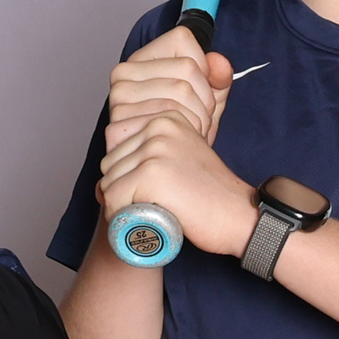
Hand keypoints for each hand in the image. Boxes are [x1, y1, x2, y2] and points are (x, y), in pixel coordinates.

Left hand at [96, 112, 256, 259]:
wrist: (239, 216)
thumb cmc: (208, 197)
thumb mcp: (177, 164)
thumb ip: (143, 162)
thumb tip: (98, 186)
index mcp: (166, 118)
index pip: (116, 145)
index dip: (127, 175)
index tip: (153, 190)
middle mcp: (159, 126)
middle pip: (110, 165)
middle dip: (124, 191)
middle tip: (155, 205)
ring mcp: (155, 148)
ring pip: (109, 183)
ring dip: (124, 206)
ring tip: (156, 211)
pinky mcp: (152, 172)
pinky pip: (113, 199)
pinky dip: (123, 217)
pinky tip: (150, 220)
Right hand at [104, 23, 235, 149]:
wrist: (164, 173)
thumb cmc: (182, 132)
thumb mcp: (207, 100)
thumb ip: (218, 78)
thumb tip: (219, 63)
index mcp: (141, 60)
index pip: (183, 40)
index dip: (203, 69)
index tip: (200, 93)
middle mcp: (123, 74)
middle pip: (186, 68)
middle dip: (205, 100)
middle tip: (198, 122)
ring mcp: (118, 99)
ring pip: (181, 91)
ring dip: (198, 119)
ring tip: (190, 133)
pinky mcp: (118, 125)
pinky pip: (168, 117)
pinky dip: (184, 134)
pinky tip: (177, 145)